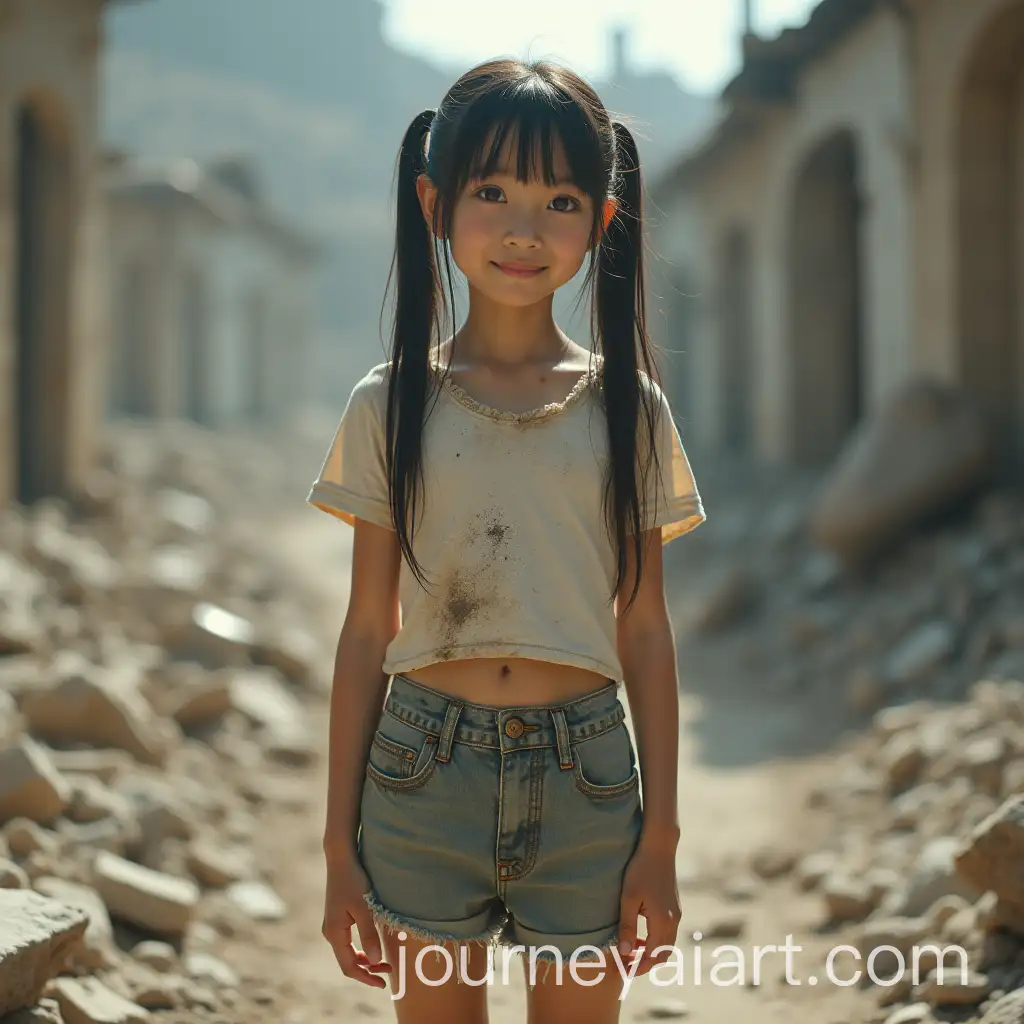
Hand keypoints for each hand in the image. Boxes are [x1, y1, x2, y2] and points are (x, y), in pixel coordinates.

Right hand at [322, 854, 392, 987]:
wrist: (341, 859)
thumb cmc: (353, 881)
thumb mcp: (364, 908)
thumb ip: (368, 935)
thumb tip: (375, 959)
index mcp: (334, 934)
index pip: (349, 967)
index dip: (366, 977)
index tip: (383, 983)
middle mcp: (330, 933)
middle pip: (348, 961)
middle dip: (368, 969)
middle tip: (389, 971)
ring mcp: (332, 925)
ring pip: (348, 952)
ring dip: (365, 959)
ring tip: (384, 961)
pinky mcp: (337, 917)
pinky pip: (348, 941)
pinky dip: (361, 948)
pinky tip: (373, 945)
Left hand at [617, 840, 680, 975]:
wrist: (659, 847)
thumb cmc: (641, 870)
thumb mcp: (629, 898)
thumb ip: (628, 927)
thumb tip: (624, 953)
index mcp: (663, 921)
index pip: (652, 956)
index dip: (637, 967)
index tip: (622, 971)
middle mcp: (673, 921)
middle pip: (662, 955)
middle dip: (645, 964)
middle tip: (625, 966)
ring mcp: (676, 914)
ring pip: (665, 944)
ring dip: (650, 952)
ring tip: (630, 953)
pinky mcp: (674, 907)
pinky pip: (666, 933)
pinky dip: (654, 940)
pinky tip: (639, 936)